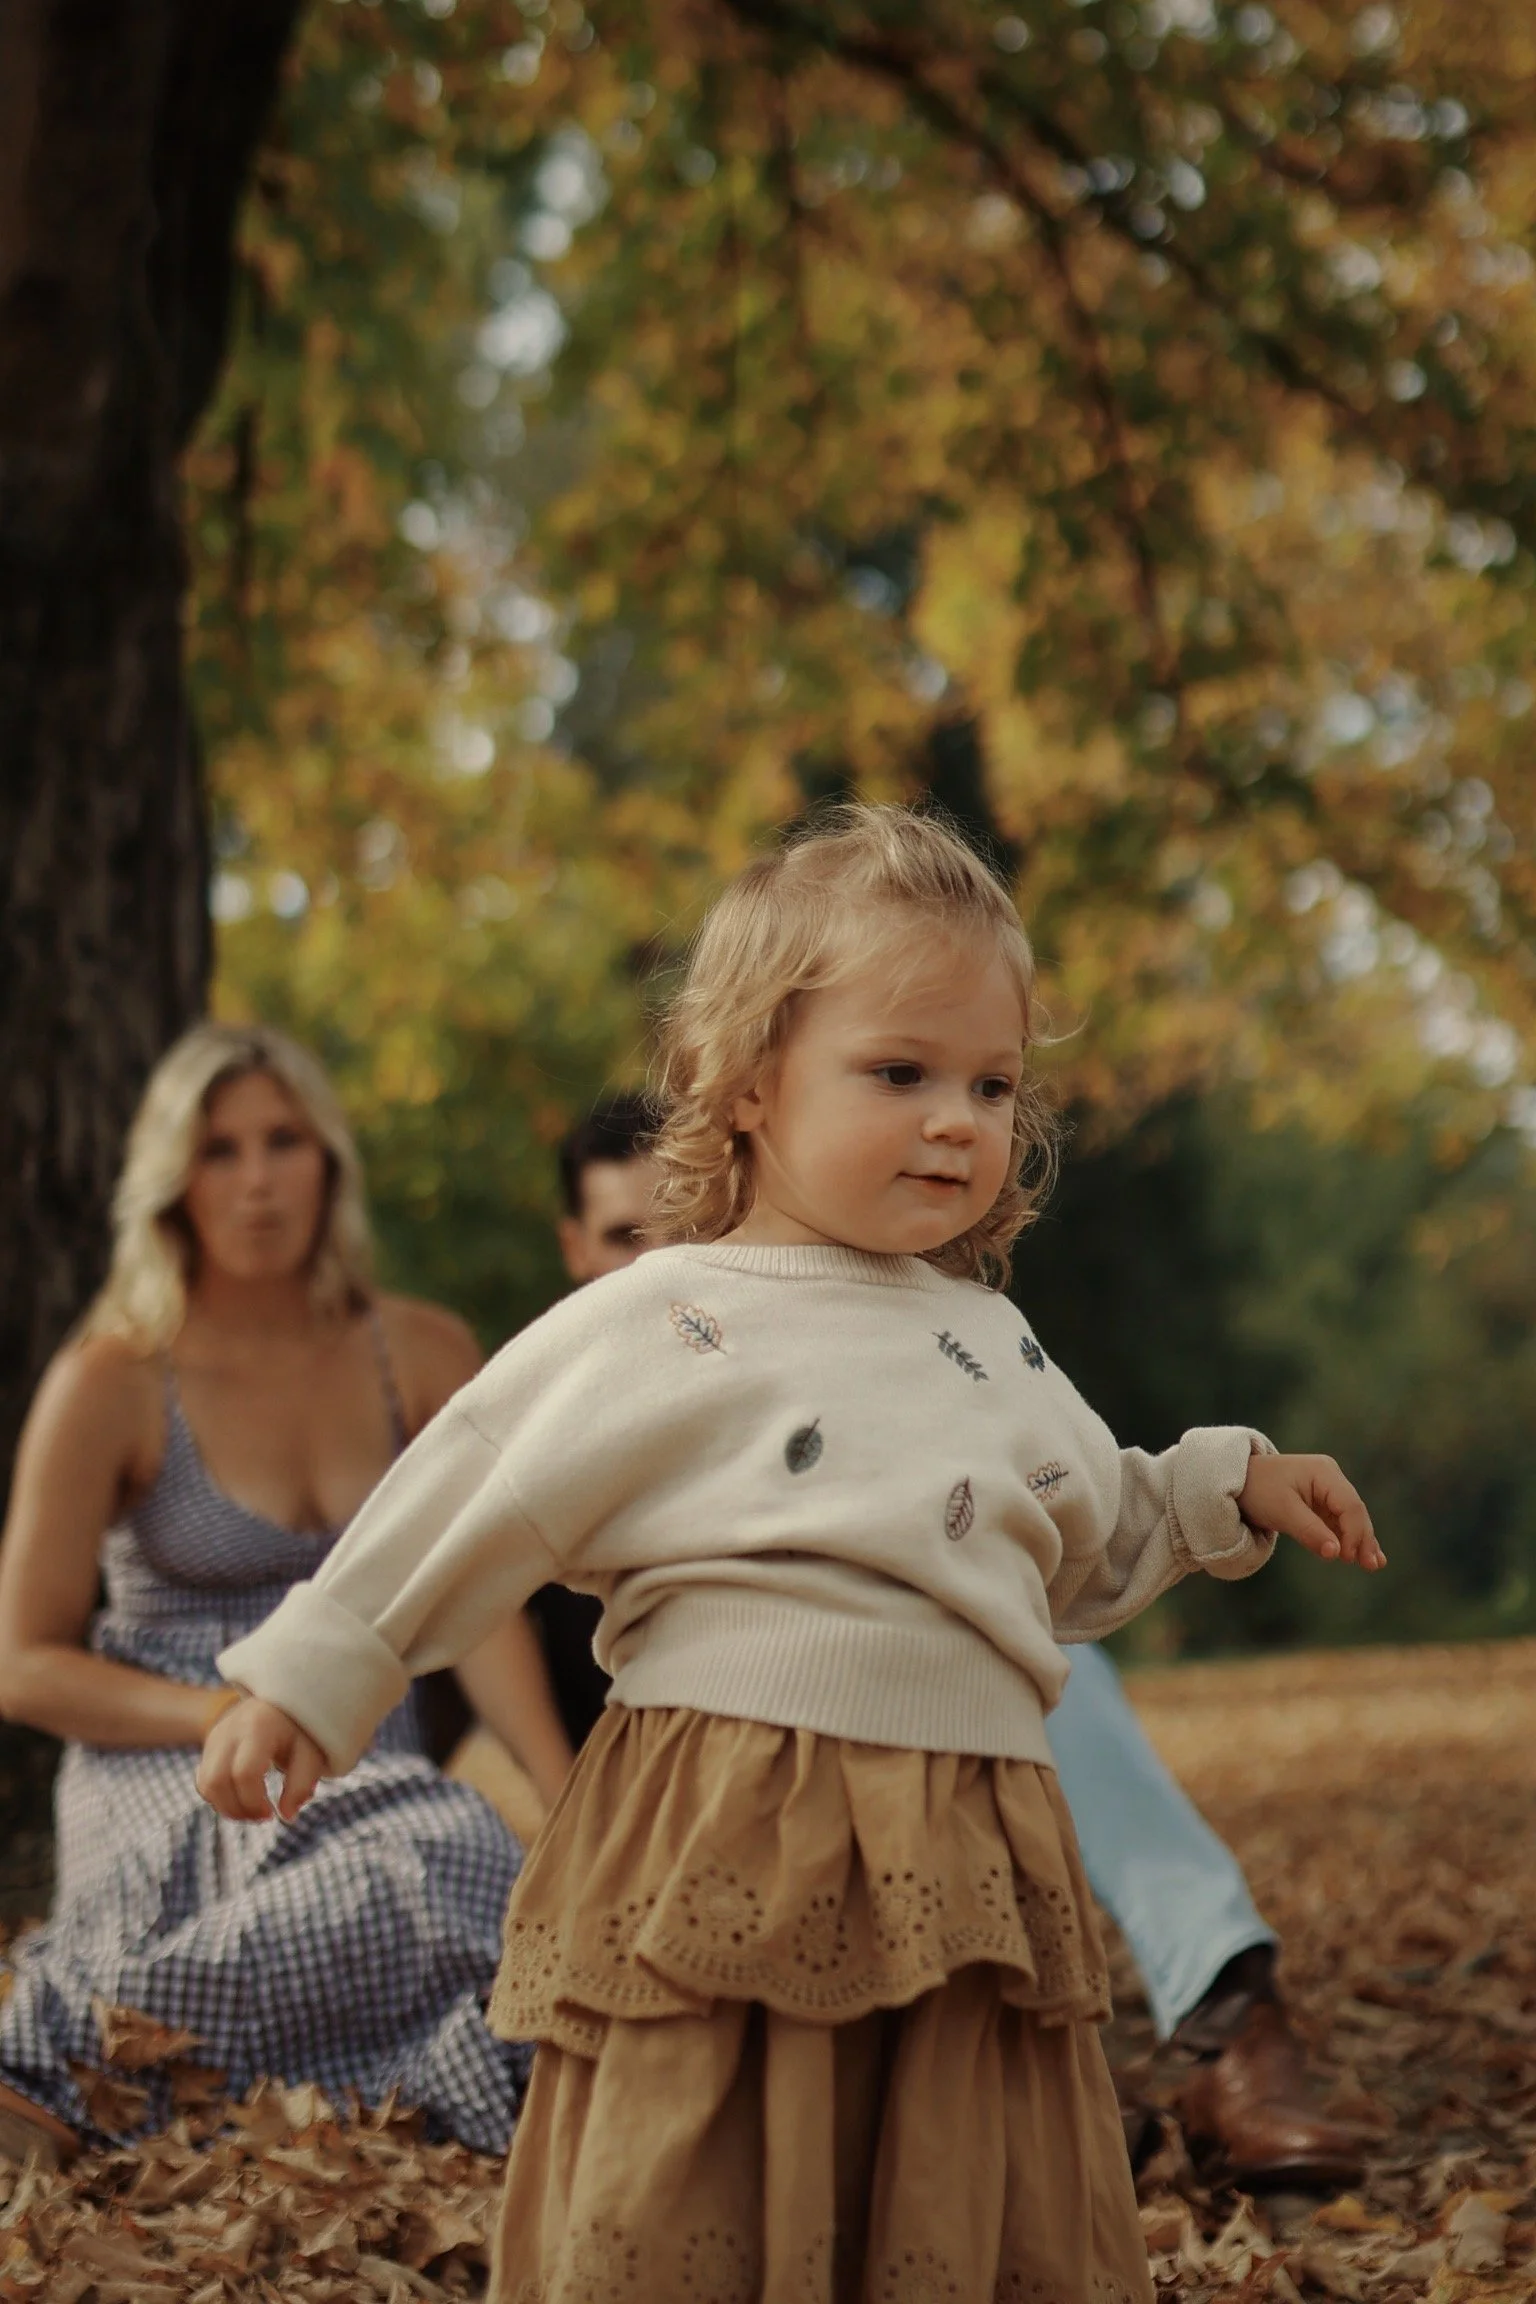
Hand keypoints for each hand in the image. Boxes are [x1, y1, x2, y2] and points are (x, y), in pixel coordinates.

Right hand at [195, 1695, 326, 1822]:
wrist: (280, 1705)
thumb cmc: (299, 1732)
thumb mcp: (310, 1753)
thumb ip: (301, 1784)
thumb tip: (287, 1816)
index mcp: (258, 1727)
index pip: (244, 1773)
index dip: (254, 1802)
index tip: (272, 1813)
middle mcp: (230, 1729)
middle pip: (217, 1781)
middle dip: (237, 1809)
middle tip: (262, 1816)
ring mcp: (215, 1737)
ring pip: (206, 1784)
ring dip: (227, 1808)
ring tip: (253, 1811)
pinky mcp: (209, 1746)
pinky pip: (204, 1782)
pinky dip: (219, 1799)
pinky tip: (242, 1800)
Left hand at [1239, 1453, 1384, 1571]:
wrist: (1235, 1480)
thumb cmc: (1257, 1490)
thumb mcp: (1282, 1511)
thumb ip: (1310, 1531)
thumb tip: (1336, 1553)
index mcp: (1324, 1472)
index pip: (1349, 1505)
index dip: (1354, 1533)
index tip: (1348, 1557)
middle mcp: (1330, 1478)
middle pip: (1354, 1511)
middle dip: (1363, 1539)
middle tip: (1372, 1566)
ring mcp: (1325, 1490)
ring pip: (1349, 1518)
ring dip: (1359, 1541)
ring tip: (1373, 1565)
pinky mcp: (1318, 1502)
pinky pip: (1337, 1521)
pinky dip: (1346, 1538)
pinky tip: (1359, 1555)